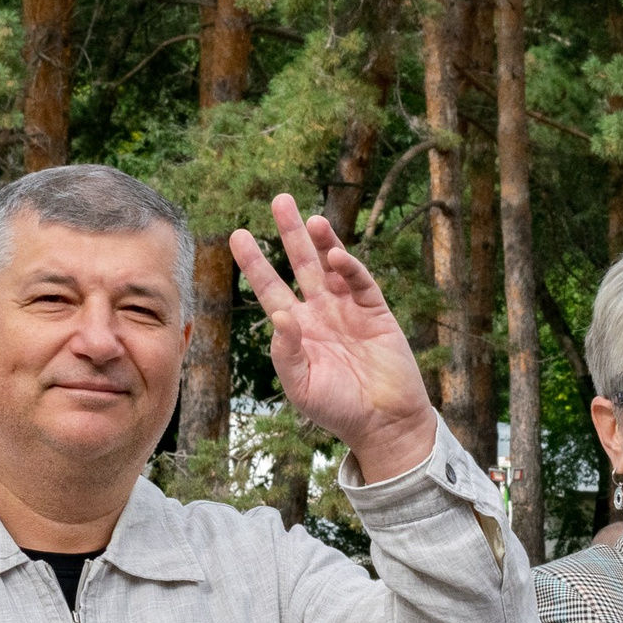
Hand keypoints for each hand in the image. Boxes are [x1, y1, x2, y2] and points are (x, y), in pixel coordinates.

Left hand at [230, 194, 437, 482]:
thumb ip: (286, 353)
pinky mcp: (377, 312)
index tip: (238, 235)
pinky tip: (337, 256)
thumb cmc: (337, 409)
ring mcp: (349, 309)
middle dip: (290, 233)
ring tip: (311, 218)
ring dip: (322, 241)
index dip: (255, 262)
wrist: (383, 422)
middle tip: (279, 200)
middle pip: (301, 263)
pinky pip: (360, 283)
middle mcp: (320, 312)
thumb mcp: (301, 386)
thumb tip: (280, 316)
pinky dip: (350, 268)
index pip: (270, 288)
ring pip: (331, 265)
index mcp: (297, 329)